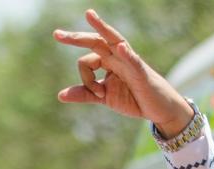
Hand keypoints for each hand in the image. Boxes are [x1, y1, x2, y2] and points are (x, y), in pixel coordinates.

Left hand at [55, 9, 193, 136]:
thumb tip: (60, 95)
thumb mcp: (104, 97)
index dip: (85, 80)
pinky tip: (121, 48)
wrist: (157, 108)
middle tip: (56, 34)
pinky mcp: (141, 72)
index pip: (86, 62)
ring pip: (113, 40)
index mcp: (107, 61)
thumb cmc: (133, 98)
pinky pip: (133, 60)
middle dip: (76, 37)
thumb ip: (84, 94)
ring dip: (102, 27)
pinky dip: (127, 54)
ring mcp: (129, 61)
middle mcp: (117, 56)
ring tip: (89, 14)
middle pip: (95, 40)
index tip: (96, 94)